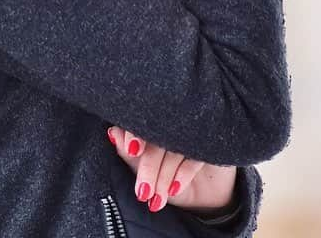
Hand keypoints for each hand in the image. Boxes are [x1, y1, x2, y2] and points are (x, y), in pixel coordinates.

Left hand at [107, 125, 236, 214]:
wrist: (201, 195)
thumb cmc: (165, 175)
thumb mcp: (142, 165)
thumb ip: (127, 150)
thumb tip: (112, 133)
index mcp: (153, 122)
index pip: (141, 121)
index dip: (135, 133)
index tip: (132, 151)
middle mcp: (172, 123)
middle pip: (157, 139)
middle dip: (148, 167)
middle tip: (142, 191)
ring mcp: (191, 133)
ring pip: (174, 150)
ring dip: (164, 177)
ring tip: (156, 199)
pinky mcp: (208, 145)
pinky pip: (195, 157)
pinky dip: (183, 174)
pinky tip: (174, 189)